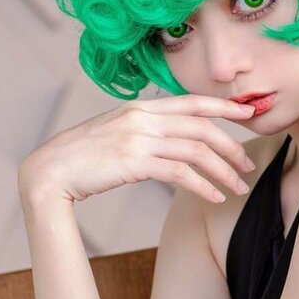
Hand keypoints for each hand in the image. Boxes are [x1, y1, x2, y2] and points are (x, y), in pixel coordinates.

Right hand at [17, 94, 257, 205]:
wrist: (50, 171)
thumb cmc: (82, 158)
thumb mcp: (115, 133)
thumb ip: (144, 131)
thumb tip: (172, 140)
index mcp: (140, 107)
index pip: (192, 101)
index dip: (224, 106)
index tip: (248, 113)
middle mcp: (142, 118)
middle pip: (202, 127)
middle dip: (231, 147)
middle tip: (247, 166)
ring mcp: (138, 138)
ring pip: (196, 151)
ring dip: (223, 171)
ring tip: (238, 188)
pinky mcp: (134, 162)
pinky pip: (180, 173)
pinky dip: (203, 186)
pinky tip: (214, 197)